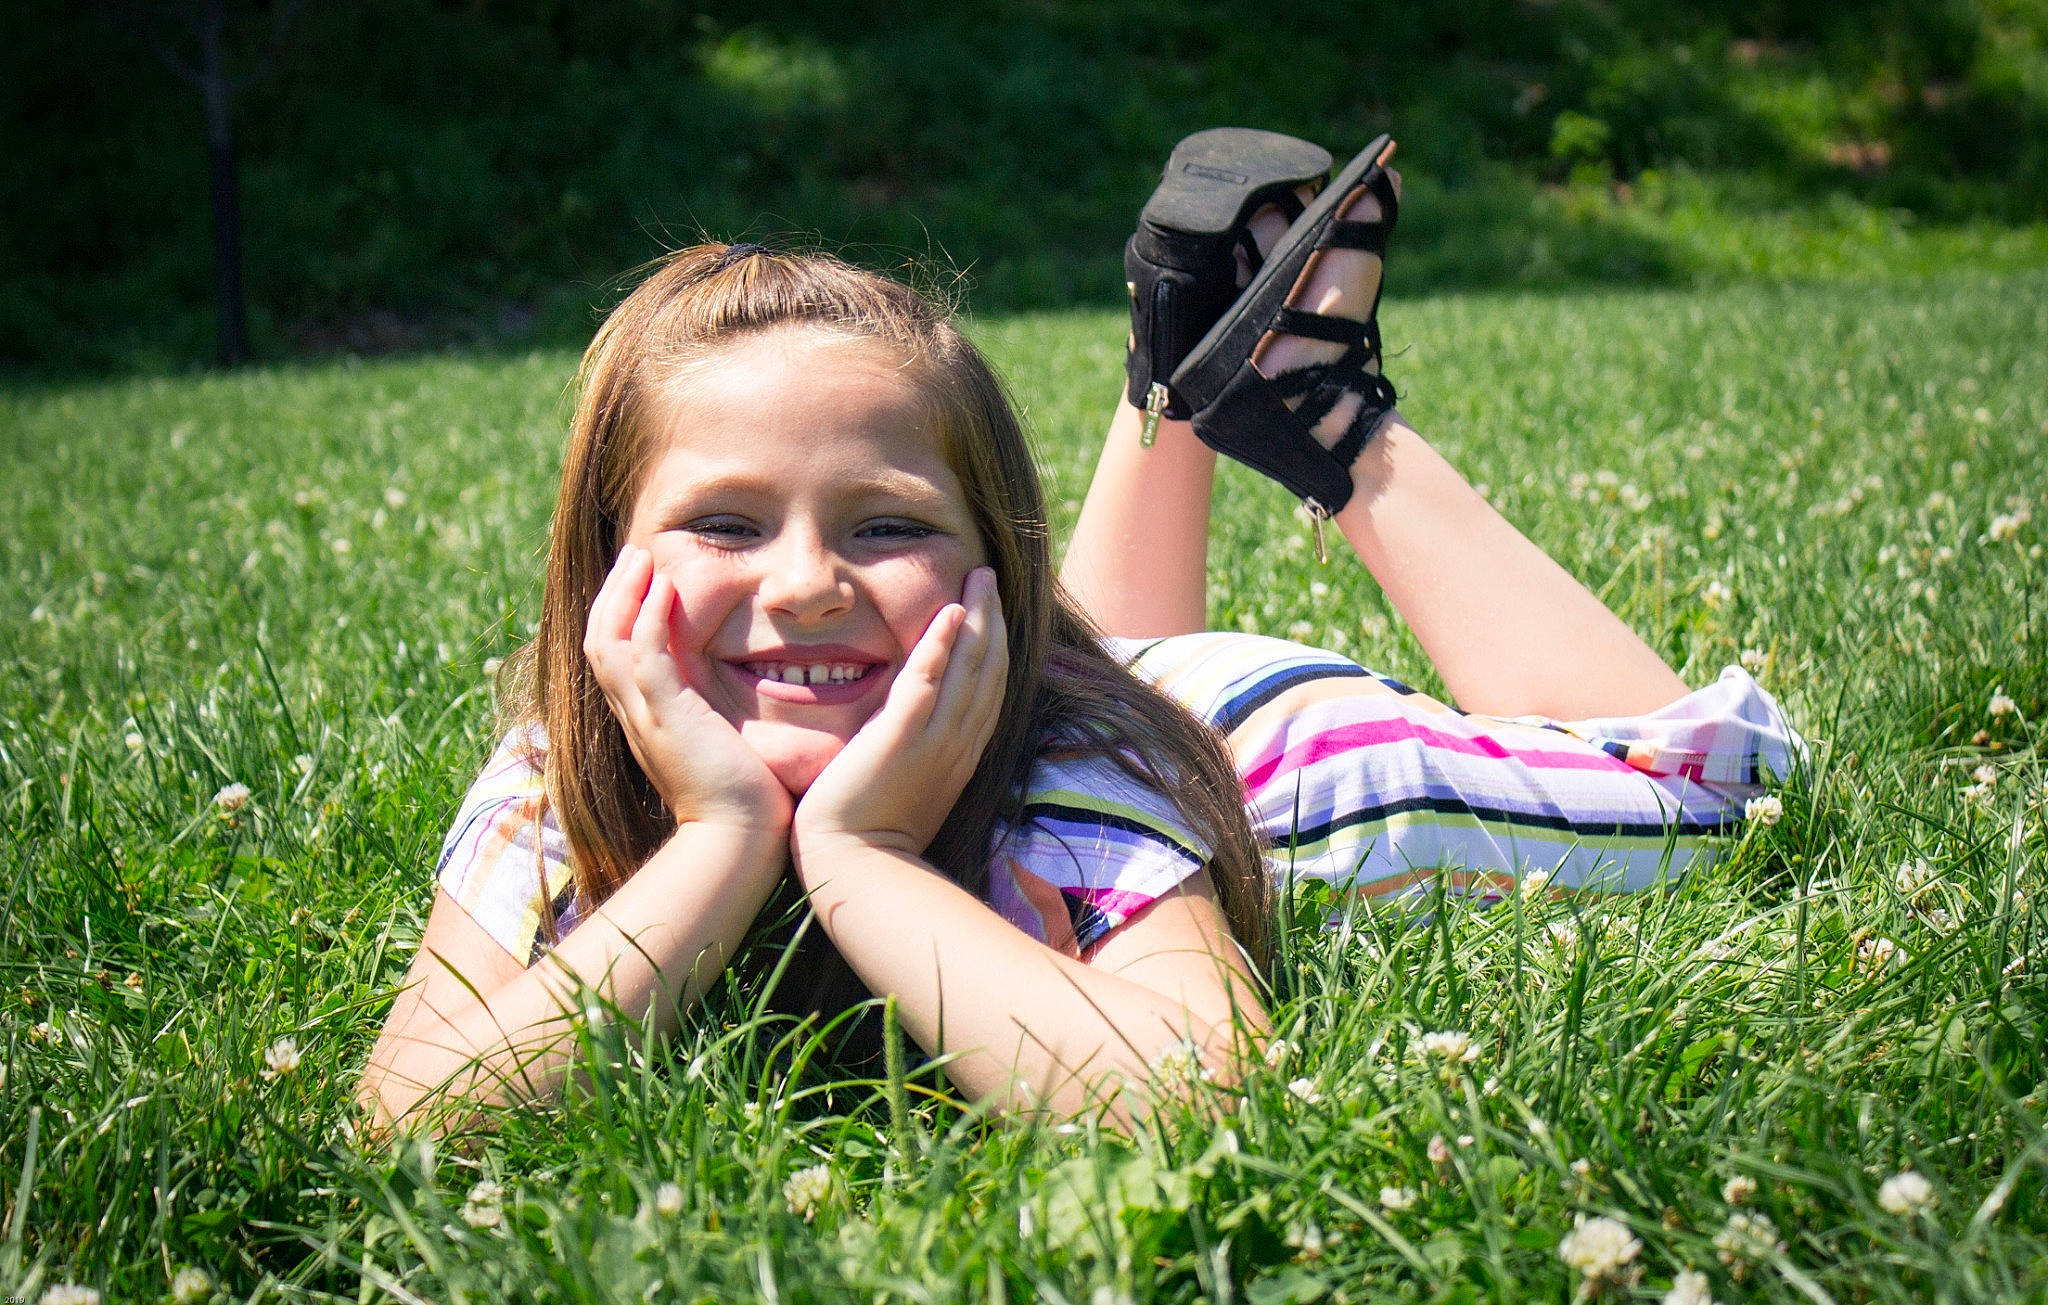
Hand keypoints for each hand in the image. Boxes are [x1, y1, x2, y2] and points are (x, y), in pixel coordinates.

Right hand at [584, 544, 791, 834]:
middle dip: (614, 593)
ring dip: (624, 594)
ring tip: (643, 557)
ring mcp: (645, 716)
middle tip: (635, 555)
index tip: (642, 582)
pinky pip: (643, 654)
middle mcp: (635, 716)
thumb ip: (719, 718)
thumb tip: (742, 699)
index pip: (615, 658)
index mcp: (646, 722)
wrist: (739, 840)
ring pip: (609, 640)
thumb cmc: (745, 801)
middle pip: (599, 640)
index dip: (620, 616)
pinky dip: (648, 617)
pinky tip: (666, 588)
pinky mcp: (666, 715)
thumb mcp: (723, 747)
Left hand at [791, 567, 1006, 860]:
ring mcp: (934, 740)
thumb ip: (917, 747)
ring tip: (979, 578)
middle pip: (989, 668)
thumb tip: (911, 723)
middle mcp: (958, 742)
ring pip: (969, 668)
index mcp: (961, 752)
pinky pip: (927, 683)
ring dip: (977, 618)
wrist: (855, 866)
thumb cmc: (873, 832)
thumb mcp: (909, 782)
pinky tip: (949, 613)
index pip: (988, 687)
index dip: (994, 644)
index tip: (990, 608)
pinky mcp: (901, 738)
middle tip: (989, 575)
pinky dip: (941, 647)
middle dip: (993, 618)